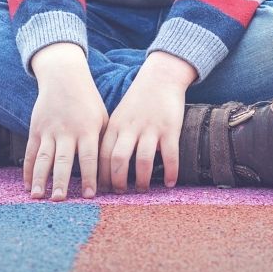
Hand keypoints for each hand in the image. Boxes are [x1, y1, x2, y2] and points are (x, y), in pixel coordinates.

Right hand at [26, 43, 107, 200]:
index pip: (89, 158)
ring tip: (38, 197)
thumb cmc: (88, 101)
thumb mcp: (102, 118)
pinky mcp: (36, 129)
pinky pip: (31, 152)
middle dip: (61, 181)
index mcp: (87, 129)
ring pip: (43, 158)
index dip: (89, 177)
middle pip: (63, 160)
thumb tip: (109, 172)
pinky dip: (28, 169)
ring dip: (40, 179)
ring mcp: (49, 130)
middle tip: (59, 200)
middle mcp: (67, 131)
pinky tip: (28, 185)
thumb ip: (102, 142)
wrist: (64, 77)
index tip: (90, 196)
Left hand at [100, 51, 195, 192]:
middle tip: (120, 194)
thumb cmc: (138, 100)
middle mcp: (131, 128)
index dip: (102, 175)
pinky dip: (170, 172)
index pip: (103, 155)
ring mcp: (151, 128)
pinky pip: (170, 156)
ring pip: (143, 161)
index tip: (102, 190)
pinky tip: (170, 183)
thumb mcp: (118, 115)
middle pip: (119, 160)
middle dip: (118, 182)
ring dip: (142, 180)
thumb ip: (112, 137)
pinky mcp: (170, 129)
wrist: (160, 77)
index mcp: (115, 125)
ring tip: (142, 189)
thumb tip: (104, 166)